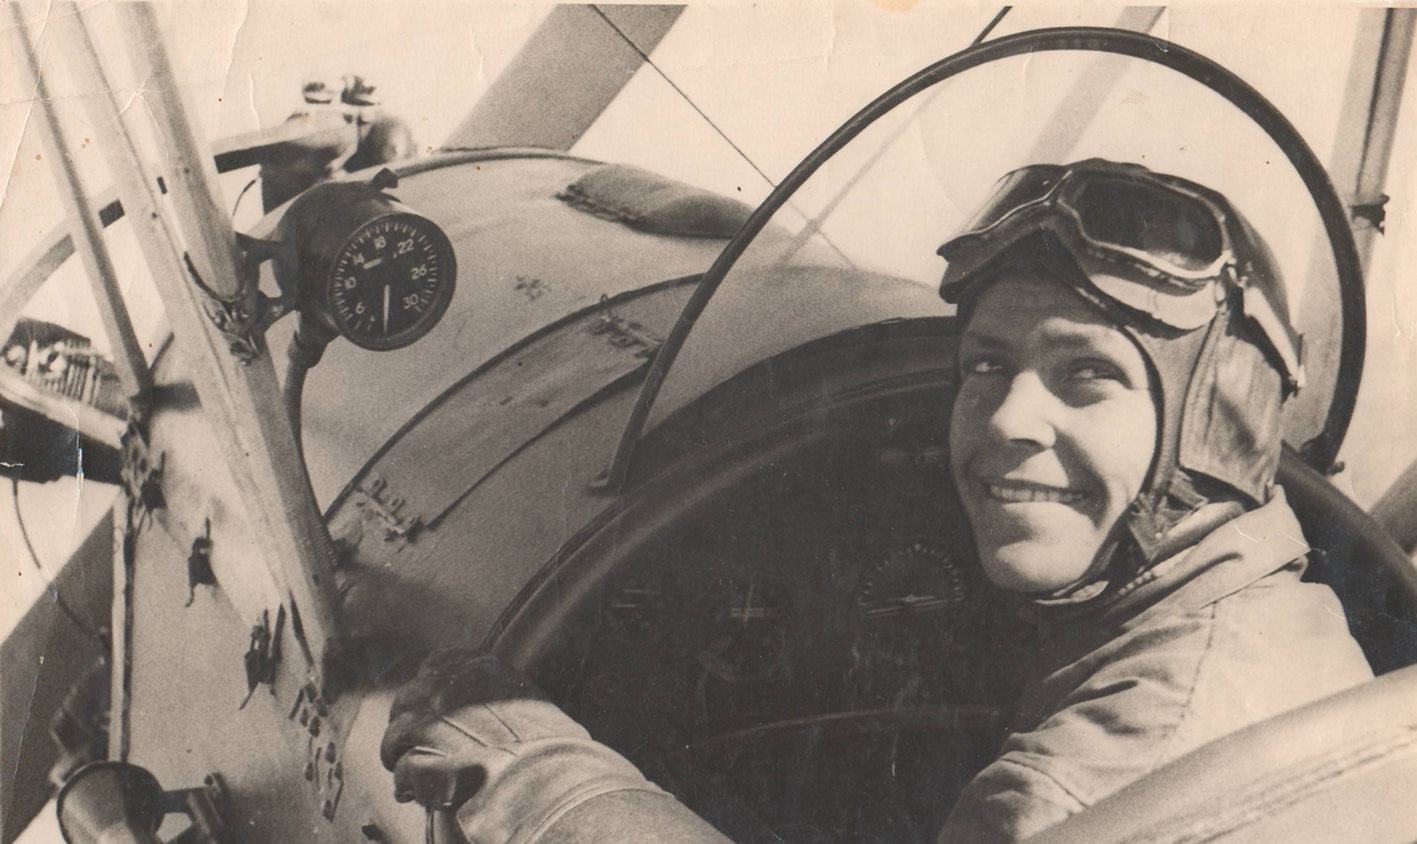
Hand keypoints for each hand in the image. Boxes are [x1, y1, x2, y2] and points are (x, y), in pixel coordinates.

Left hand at [381, 649, 663, 843]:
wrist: (550, 781)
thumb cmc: (553, 748)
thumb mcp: (532, 703)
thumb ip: (501, 696)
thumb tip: (486, 715)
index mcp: (479, 670)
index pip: (436, 665)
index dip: (428, 688)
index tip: (431, 705)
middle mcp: (449, 690)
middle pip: (408, 699)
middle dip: (408, 722)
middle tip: (415, 743)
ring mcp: (433, 725)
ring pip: (395, 735)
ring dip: (399, 754)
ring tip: (408, 771)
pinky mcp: (423, 762)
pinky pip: (402, 771)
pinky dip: (406, 783)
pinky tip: (413, 793)